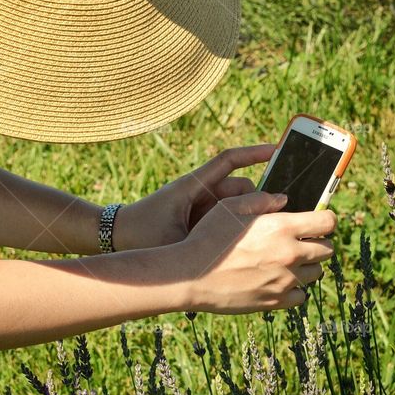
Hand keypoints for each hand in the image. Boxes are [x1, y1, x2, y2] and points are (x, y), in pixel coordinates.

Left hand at [113, 145, 277, 251]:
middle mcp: (199, 192)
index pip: (229, 160)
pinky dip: (237, 228)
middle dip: (258, 202)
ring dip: (247, 219)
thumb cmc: (142, 235)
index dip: (254, 153)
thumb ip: (209, 234)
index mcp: (192, 186)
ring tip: (260, 238)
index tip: (278, 149)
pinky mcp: (199, 220)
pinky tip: (250, 245)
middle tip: (277, 219)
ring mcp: (200, 206)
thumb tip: (250, 228)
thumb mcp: (176, 237)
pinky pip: (226, 219)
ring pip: (236, 207)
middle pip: (240, 189)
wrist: (116, 238)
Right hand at [177, 190, 336, 313]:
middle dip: (317, 243)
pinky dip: (294, 288)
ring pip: (316, 273)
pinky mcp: (276, 301)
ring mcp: (284, 280)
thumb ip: (261, 200)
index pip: (327, 222)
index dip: (325, 219)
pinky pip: (300, 295)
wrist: (191, 275)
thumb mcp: (230, 207)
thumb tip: (284, 200)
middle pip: (327, 250)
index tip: (317, 221)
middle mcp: (289, 254)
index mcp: (282, 227)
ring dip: (306, 265)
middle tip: (299, 241)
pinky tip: (277, 280)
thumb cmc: (208, 237)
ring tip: (285, 261)